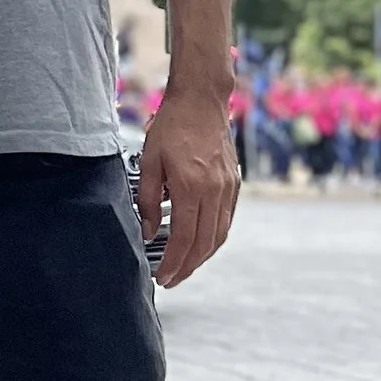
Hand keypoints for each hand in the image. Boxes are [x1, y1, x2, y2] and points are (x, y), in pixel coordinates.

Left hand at [139, 83, 240, 289]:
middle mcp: (214, 191)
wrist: (201, 100)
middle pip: (204, 243)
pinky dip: (213, 238)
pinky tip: (200, 242)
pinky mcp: (234, 184)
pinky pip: (226, 220)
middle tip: (171, 279)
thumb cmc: (171, 126)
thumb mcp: (148, 161)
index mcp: (191, 187)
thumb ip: (146, 200)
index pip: (183, 238)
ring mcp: (228, 188)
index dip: (173, 263)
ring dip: (202, 256)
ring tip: (184, 266)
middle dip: (187, 267)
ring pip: (219, 235)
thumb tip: (146, 231)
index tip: (162, 277)